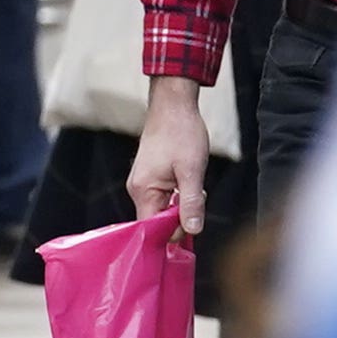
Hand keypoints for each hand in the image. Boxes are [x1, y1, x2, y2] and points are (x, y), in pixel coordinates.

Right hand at [128, 109, 210, 237]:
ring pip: (164, 208)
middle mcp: (138, 190)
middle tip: (198, 196)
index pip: (153, 230)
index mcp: (143, 191)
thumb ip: (192, 202)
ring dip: (182, 203)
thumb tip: (193, 231)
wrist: (173, 104)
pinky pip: (163, 196)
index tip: (194, 224)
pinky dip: (178, 194)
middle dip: (182, 215)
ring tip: (194, 182)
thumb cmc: (182, 133)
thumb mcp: (192, 170)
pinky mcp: (150, 176)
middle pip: (159, 221)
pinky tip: (188, 180)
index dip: (174, 232)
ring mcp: (143, 183)